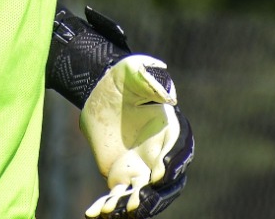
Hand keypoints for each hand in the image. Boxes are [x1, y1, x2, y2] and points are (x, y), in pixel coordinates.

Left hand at [79, 55, 193, 216]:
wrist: (101, 88)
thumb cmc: (125, 75)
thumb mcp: (137, 70)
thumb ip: (153, 79)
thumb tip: (170, 96)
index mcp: (171, 129)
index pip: (179, 151)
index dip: (172, 164)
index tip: (159, 174)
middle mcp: (160, 153)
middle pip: (166, 181)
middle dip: (155, 195)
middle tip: (138, 200)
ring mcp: (142, 167)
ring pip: (142, 193)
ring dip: (132, 205)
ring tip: (119, 211)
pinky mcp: (121, 175)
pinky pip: (118, 195)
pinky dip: (108, 206)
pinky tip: (95, 213)